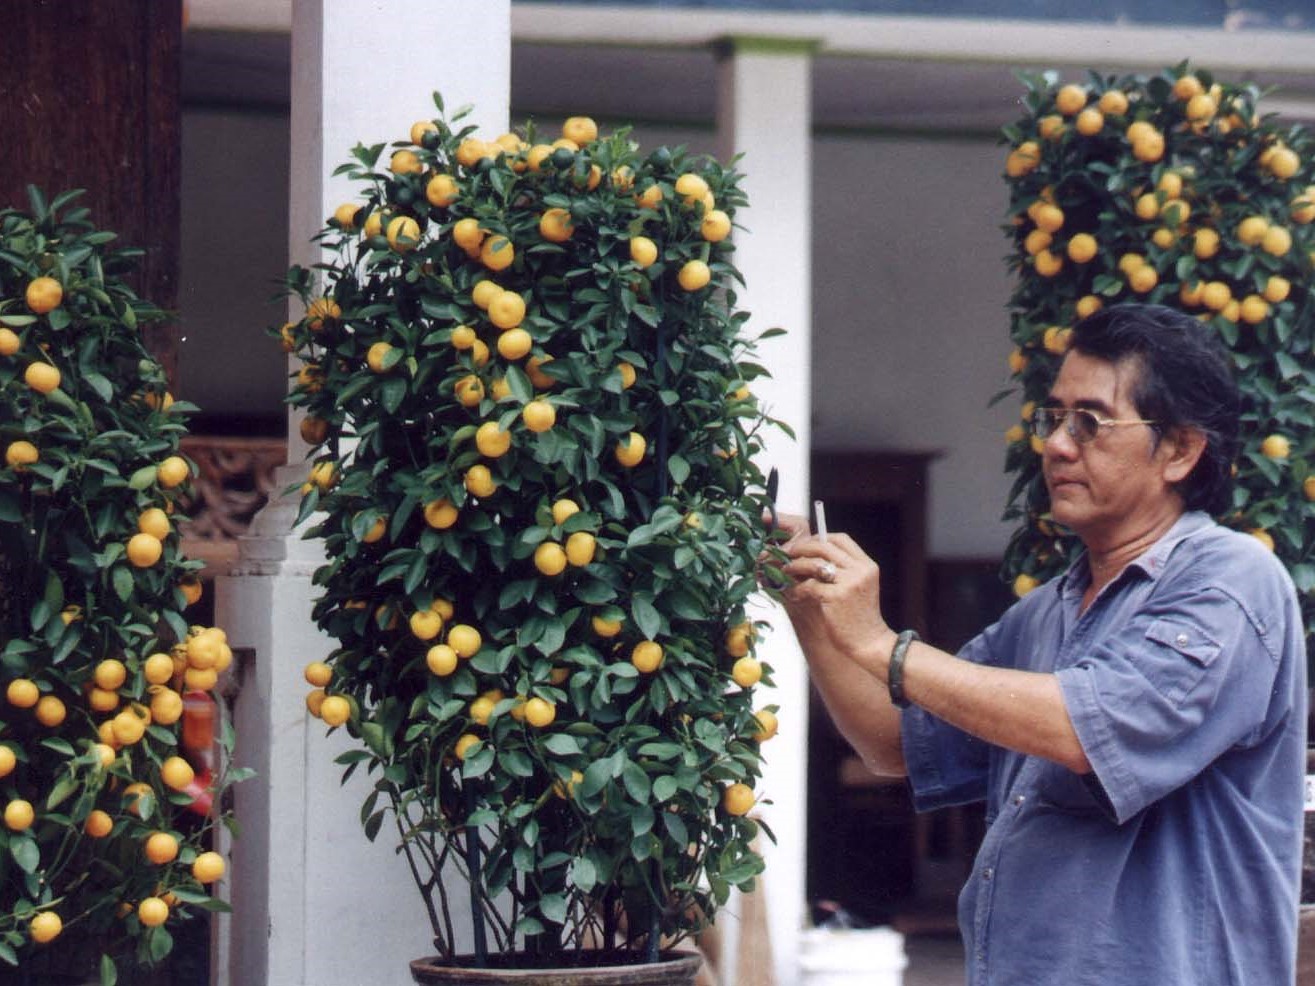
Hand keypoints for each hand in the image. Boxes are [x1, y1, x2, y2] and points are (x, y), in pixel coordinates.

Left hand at [778, 530, 893, 668]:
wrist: (870, 643)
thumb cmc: (860, 617)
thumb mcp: (860, 587)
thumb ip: (844, 570)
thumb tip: (812, 556)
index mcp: (866, 565)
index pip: (840, 539)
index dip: (818, 538)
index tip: (804, 546)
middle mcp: (859, 570)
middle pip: (823, 546)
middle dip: (800, 548)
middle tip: (785, 554)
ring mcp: (848, 583)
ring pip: (813, 563)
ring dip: (794, 566)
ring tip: (784, 571)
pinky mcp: (836, 597)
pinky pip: (809, 585)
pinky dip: (797, 587)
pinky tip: (792, 592)